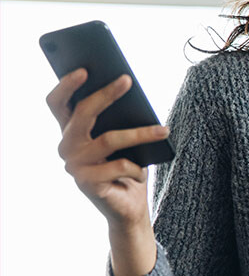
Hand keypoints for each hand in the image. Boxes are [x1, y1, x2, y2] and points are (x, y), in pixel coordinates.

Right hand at [45, 70, 164, 228]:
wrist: (129, 206)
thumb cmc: (127, 165)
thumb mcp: (124, 138)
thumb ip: (118, 117)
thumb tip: (126, 87)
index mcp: (71, 130)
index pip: (57, 103)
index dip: (66, 85)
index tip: (84, 69)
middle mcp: (67, 146)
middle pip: (81, 114)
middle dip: (105, 95)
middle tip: (127, 80)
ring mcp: (74, 165)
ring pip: (109, 139)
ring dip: (141, 134)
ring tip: (163, 130)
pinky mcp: (86, 183)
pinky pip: (119, 166)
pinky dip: (137, 168)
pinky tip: (142, 172)